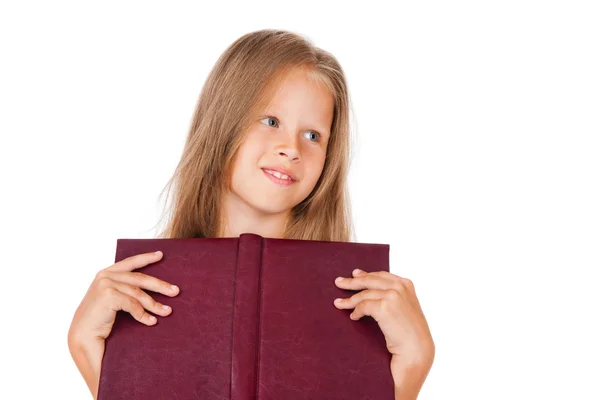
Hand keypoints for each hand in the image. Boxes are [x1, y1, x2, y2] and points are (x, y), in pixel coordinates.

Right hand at [67, 250, 178, 396]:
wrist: (82, 336)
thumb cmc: (98, 320)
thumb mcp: (112, 299)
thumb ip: (124, 289)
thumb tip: (151, 287)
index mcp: (106, 273)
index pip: (130, 262)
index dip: (146, 258)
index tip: (161, 255)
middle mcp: (105, 276)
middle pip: (140, 278)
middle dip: (160, 285)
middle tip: (176, 291)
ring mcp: (106, 284)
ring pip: (139, 293)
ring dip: (155, 304)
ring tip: (167, 312)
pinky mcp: (108, 295)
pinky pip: (133, 305)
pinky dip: (144, 315)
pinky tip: (152, 321)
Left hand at [333, 269, 434, 367]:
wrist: (416, 348)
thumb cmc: (410, 331)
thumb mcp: (406, 306)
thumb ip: (394, 295)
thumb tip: (372, 288)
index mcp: (406, 284)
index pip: (381, 275)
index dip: (366, 274)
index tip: (355, 274)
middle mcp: (399, 286)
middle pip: (369, 280)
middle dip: (352, 282)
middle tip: (338, 283)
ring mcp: (392, 295)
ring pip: (364, 294)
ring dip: (349, 300)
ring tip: (338, 303)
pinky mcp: (383, 307)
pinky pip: (363, 306)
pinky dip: (356, 312)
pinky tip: (353, 317)